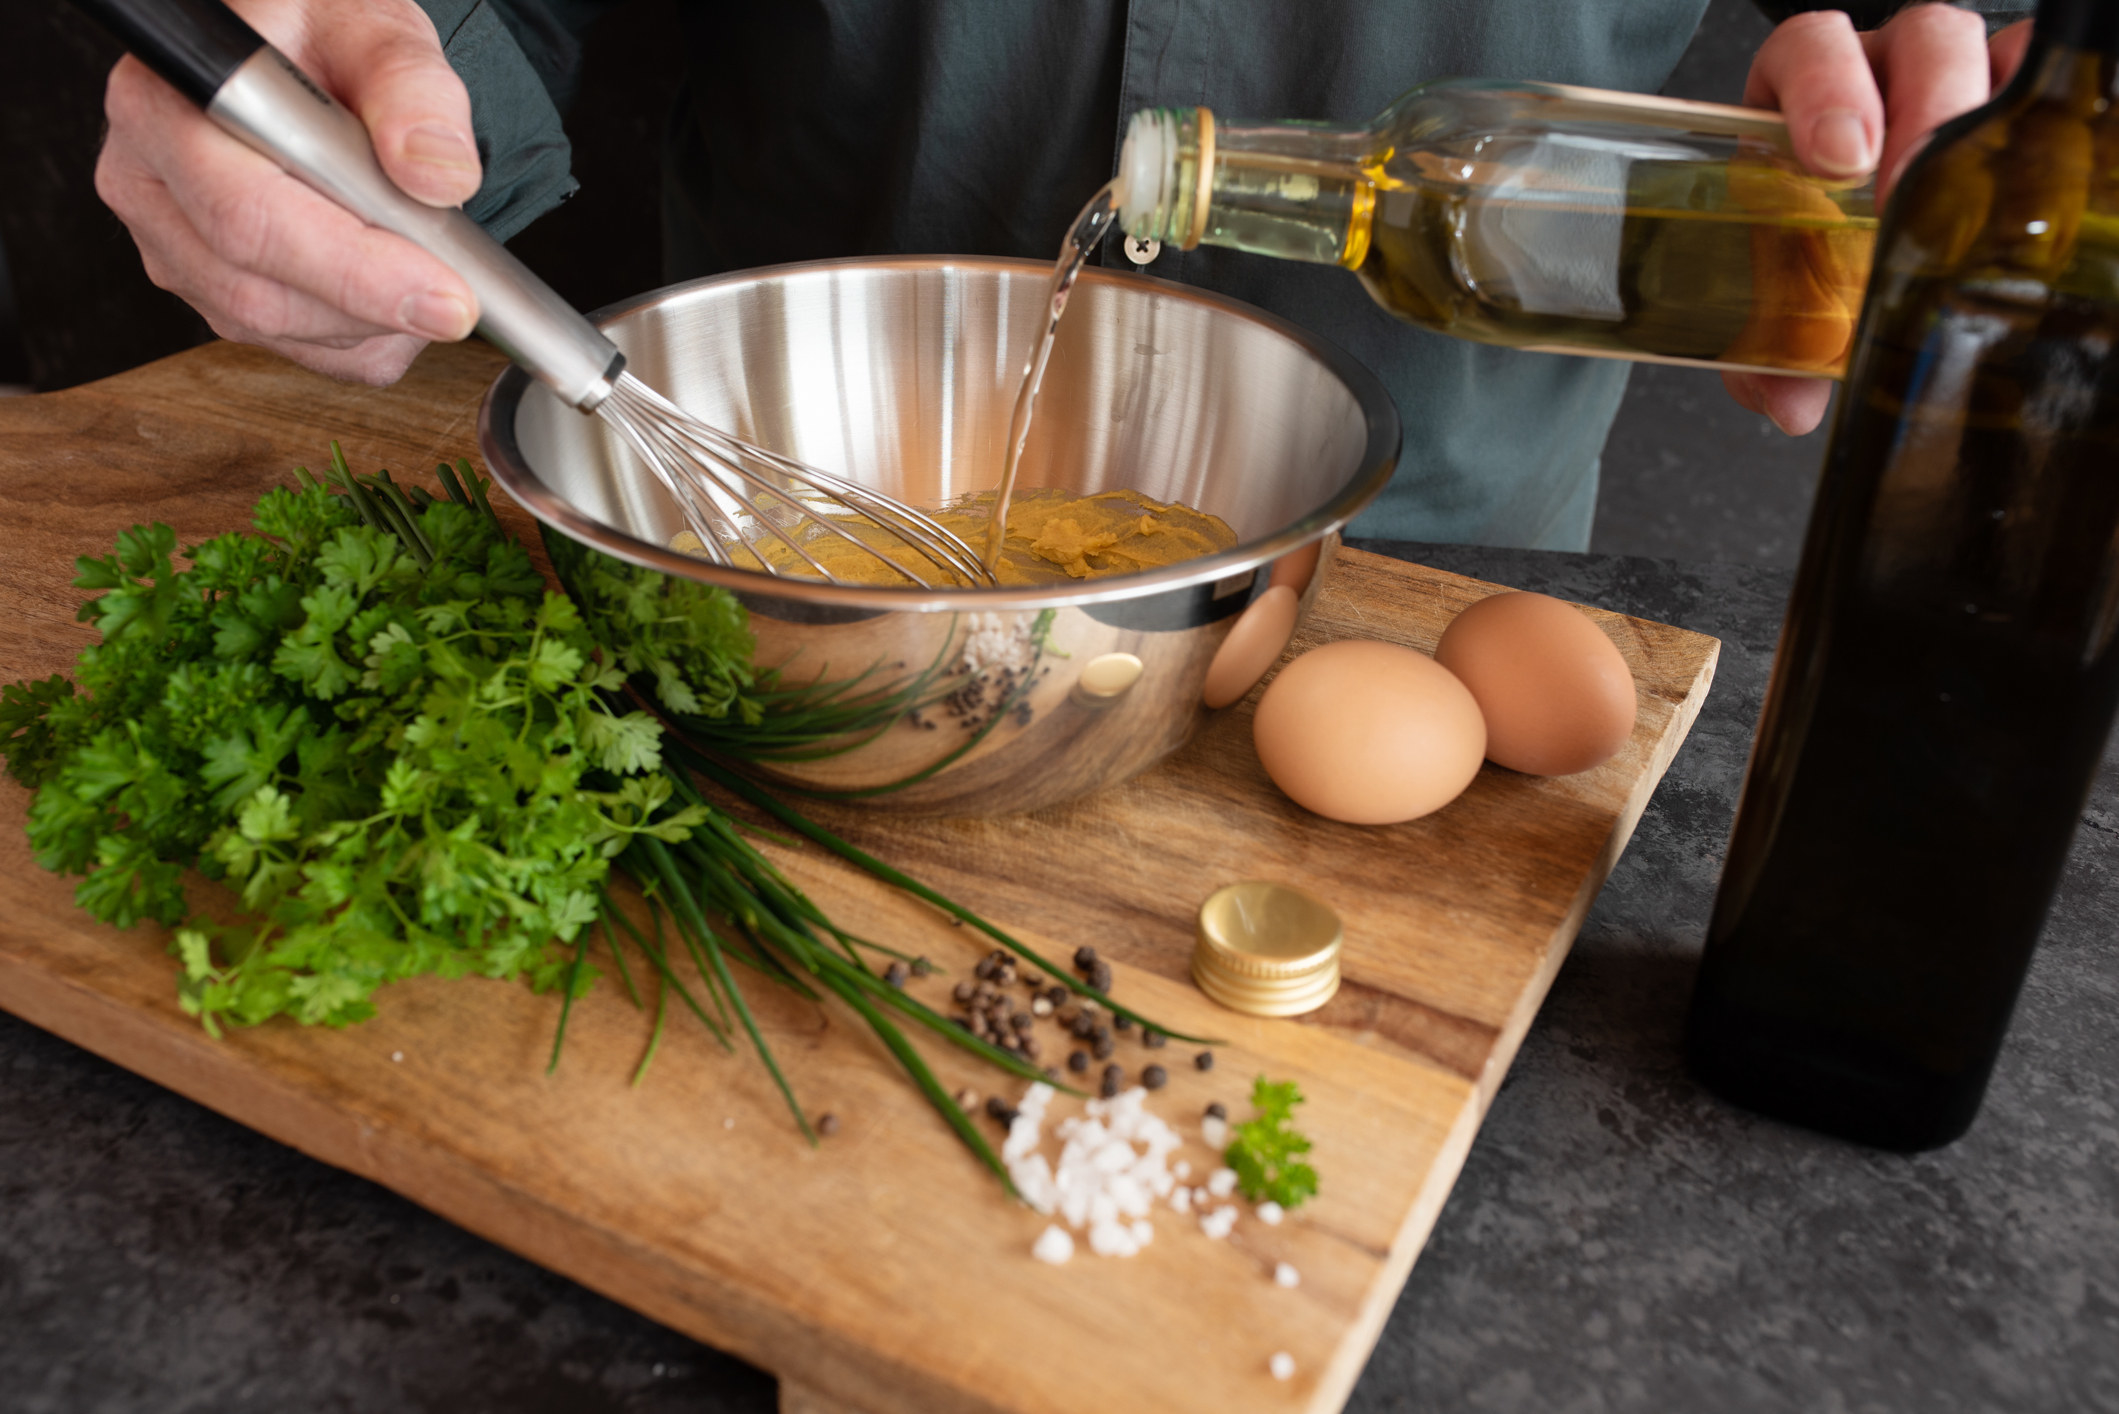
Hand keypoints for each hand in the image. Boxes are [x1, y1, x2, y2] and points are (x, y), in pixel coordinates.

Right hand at [94, 0, 482, 385]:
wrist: (304, 57)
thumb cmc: (320, 35)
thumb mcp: (373, 29)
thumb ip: (412, 89)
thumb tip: (435, 173)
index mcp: (167, 108)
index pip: (248, 216)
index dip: (353, 270)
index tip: (445, 294)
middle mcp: (151, 186)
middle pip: (258, 292)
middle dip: (375, 306)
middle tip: (461, 296)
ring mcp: (176, 250)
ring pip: (282, 332)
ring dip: (375, 321)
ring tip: (425, 261)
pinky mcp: (213, 294)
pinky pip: (307, 354)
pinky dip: (372, 338)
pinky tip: (398, 288)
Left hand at [1724, 4, 2026, 434]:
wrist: (1850, 250)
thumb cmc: (1811, 242)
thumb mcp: (1781, 285)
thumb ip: (1771, 341)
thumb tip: (1790, 403)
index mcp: (1805, 94)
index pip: (1811, 49)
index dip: (1824, 87)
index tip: (1834, 156)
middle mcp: (1885, 70)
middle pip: (1923, 42)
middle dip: (1925, 111)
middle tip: (1913, 191)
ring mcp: (1958, 76)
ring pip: (1994, 55)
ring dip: (1990, 118)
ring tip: (1988, 196)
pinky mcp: (2016, 101)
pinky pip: (2044, 83)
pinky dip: (2054, 123)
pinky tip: (2050, 180)